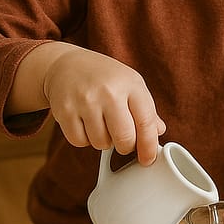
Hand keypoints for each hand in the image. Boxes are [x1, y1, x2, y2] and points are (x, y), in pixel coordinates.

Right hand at [10, 42, 164, 163]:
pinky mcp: (64, 110)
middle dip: (125, 146)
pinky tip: (85, 123)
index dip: (149, 146)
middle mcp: (109, 91)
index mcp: (131, 84)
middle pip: (124, 139)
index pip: (146, 123)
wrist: (67, 64)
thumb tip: (159, 132)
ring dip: (103, 141)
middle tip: (122, 140)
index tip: (148, 159)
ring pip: (101, 143)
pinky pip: (80, 142)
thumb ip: (146, 110)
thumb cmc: (105, 77)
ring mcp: (85, 100)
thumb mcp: (131, 85)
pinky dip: (84, 139)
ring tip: (101, 124)